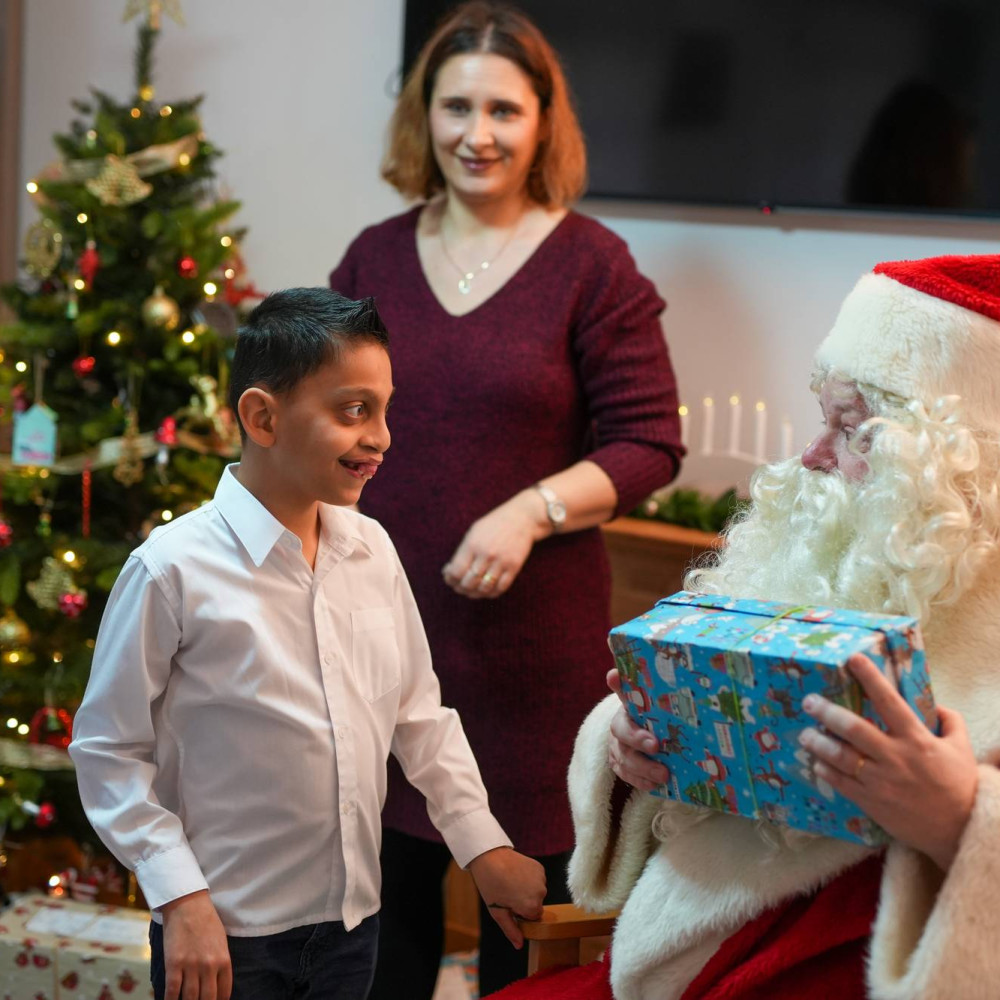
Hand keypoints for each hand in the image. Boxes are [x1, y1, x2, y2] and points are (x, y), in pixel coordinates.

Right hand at [161, 890, 231, 999]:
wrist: (188, 905)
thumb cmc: (206, 922)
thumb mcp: (221, 942)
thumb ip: (220, 964)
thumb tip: (216, 985)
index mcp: (224, 960)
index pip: (224, 993)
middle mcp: (209, 966)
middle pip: (207, 999)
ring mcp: (191, 966)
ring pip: (190, 998)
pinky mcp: (174, 964)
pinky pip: (172, 991)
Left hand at [442, 492, 544, 598]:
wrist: (522, 518)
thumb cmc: (494, 525)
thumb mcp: (474, 532)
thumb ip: (462, 552)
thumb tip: (449, 572)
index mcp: (473, 544)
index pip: (457, 571)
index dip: (450, 579)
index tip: (449, 578)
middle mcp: (486, 554)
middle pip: (469, 582)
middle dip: (461, 588)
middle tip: (459, 587)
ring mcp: (501, 562)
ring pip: (484, 588)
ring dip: (475, 593)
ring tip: (471, 591)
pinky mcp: (514, 567)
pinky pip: (500, 588)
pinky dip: (491, 593)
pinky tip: (486, 590)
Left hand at [467, 847, 545, 947]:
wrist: (489, 857)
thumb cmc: (491, 885)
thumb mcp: (498, 912)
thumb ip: (511, 930)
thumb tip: (519, 946)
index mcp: (532, 906)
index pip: (533, 918)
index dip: (520, 913)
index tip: (509, 904)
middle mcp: (541, 892)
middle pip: (536, 905)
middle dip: (524, 902)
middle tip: (508, 893)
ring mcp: (541, 878)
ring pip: (537, 892)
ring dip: (527, 890)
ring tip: (511, 882)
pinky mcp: (539, 867)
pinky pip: (537, 880)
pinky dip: (529, 879)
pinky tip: (516, 874)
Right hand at [607, 669, 670, 790]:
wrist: (642, 720)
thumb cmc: (648, 707)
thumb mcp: (648, 696)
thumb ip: (642, 685)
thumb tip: (621, 658)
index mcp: (625, 712)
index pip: (624, 722)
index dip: (636, 734)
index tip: (655, 744)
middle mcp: (617, 730)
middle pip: (624, 744)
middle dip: (642, 755)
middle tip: (663, 762)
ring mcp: (616, 748)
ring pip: (624, 762)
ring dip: (644, 770)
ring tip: (664, 776)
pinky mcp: (619, 764)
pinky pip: (625, 775)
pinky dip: (639, 781)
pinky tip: (654, 785)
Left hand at [799, 653, 978, 870]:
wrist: (961, 830)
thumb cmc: (960, 785)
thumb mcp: (960, 748)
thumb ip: (949, 721)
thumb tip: (935, 703)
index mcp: (917, 739)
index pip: (889, 702)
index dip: (870, 678)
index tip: (852, 659)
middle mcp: (895, 757)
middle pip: (854, 729)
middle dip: (828, 712)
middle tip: (809, 701)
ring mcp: (881, 781)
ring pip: (841, 757)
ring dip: (819, 743)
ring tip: (805, 734)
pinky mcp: (872, 803)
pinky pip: (841, 783)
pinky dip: (826, 771)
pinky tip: (816, 762)